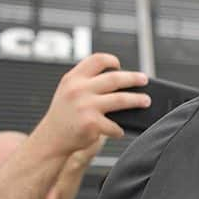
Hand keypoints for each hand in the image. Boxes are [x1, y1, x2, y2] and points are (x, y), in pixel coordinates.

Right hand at [33, 53, 149, 156]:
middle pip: (115, 78)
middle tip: (144, 79)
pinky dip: (118, 129)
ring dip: (137, 100)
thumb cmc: (65, 115)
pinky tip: (119, 131)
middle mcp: (78, 89)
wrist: (52, 138)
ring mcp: (85, 106)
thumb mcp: (69, 91)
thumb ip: (88, 83)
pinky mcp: (91, 123)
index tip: (119, 65)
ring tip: (146, 101)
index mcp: (73, 78)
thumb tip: (121, 81)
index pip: (96, 60)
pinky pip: (114, 125)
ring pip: (121, 99)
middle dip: (134, 79)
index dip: (111, 60)